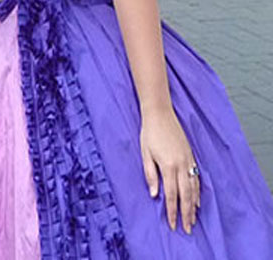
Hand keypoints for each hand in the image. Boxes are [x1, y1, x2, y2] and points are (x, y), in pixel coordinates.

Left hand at [140, 105, 199, 233]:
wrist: (160, 114)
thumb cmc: (149, 133)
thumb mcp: (145, 154)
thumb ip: (150, 175)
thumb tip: (155, 194)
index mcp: (168, 166)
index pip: (171, 194)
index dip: (172, 211)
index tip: (173, 224)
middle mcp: (181, 165)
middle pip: (186, 195)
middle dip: (186, 213)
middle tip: (187, 228)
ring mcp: (188, 161)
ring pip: (194, 188)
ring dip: (194, 205)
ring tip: (193, 218)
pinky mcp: (191, 156)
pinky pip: (197, 178)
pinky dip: (198, 191)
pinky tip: (197, 199)